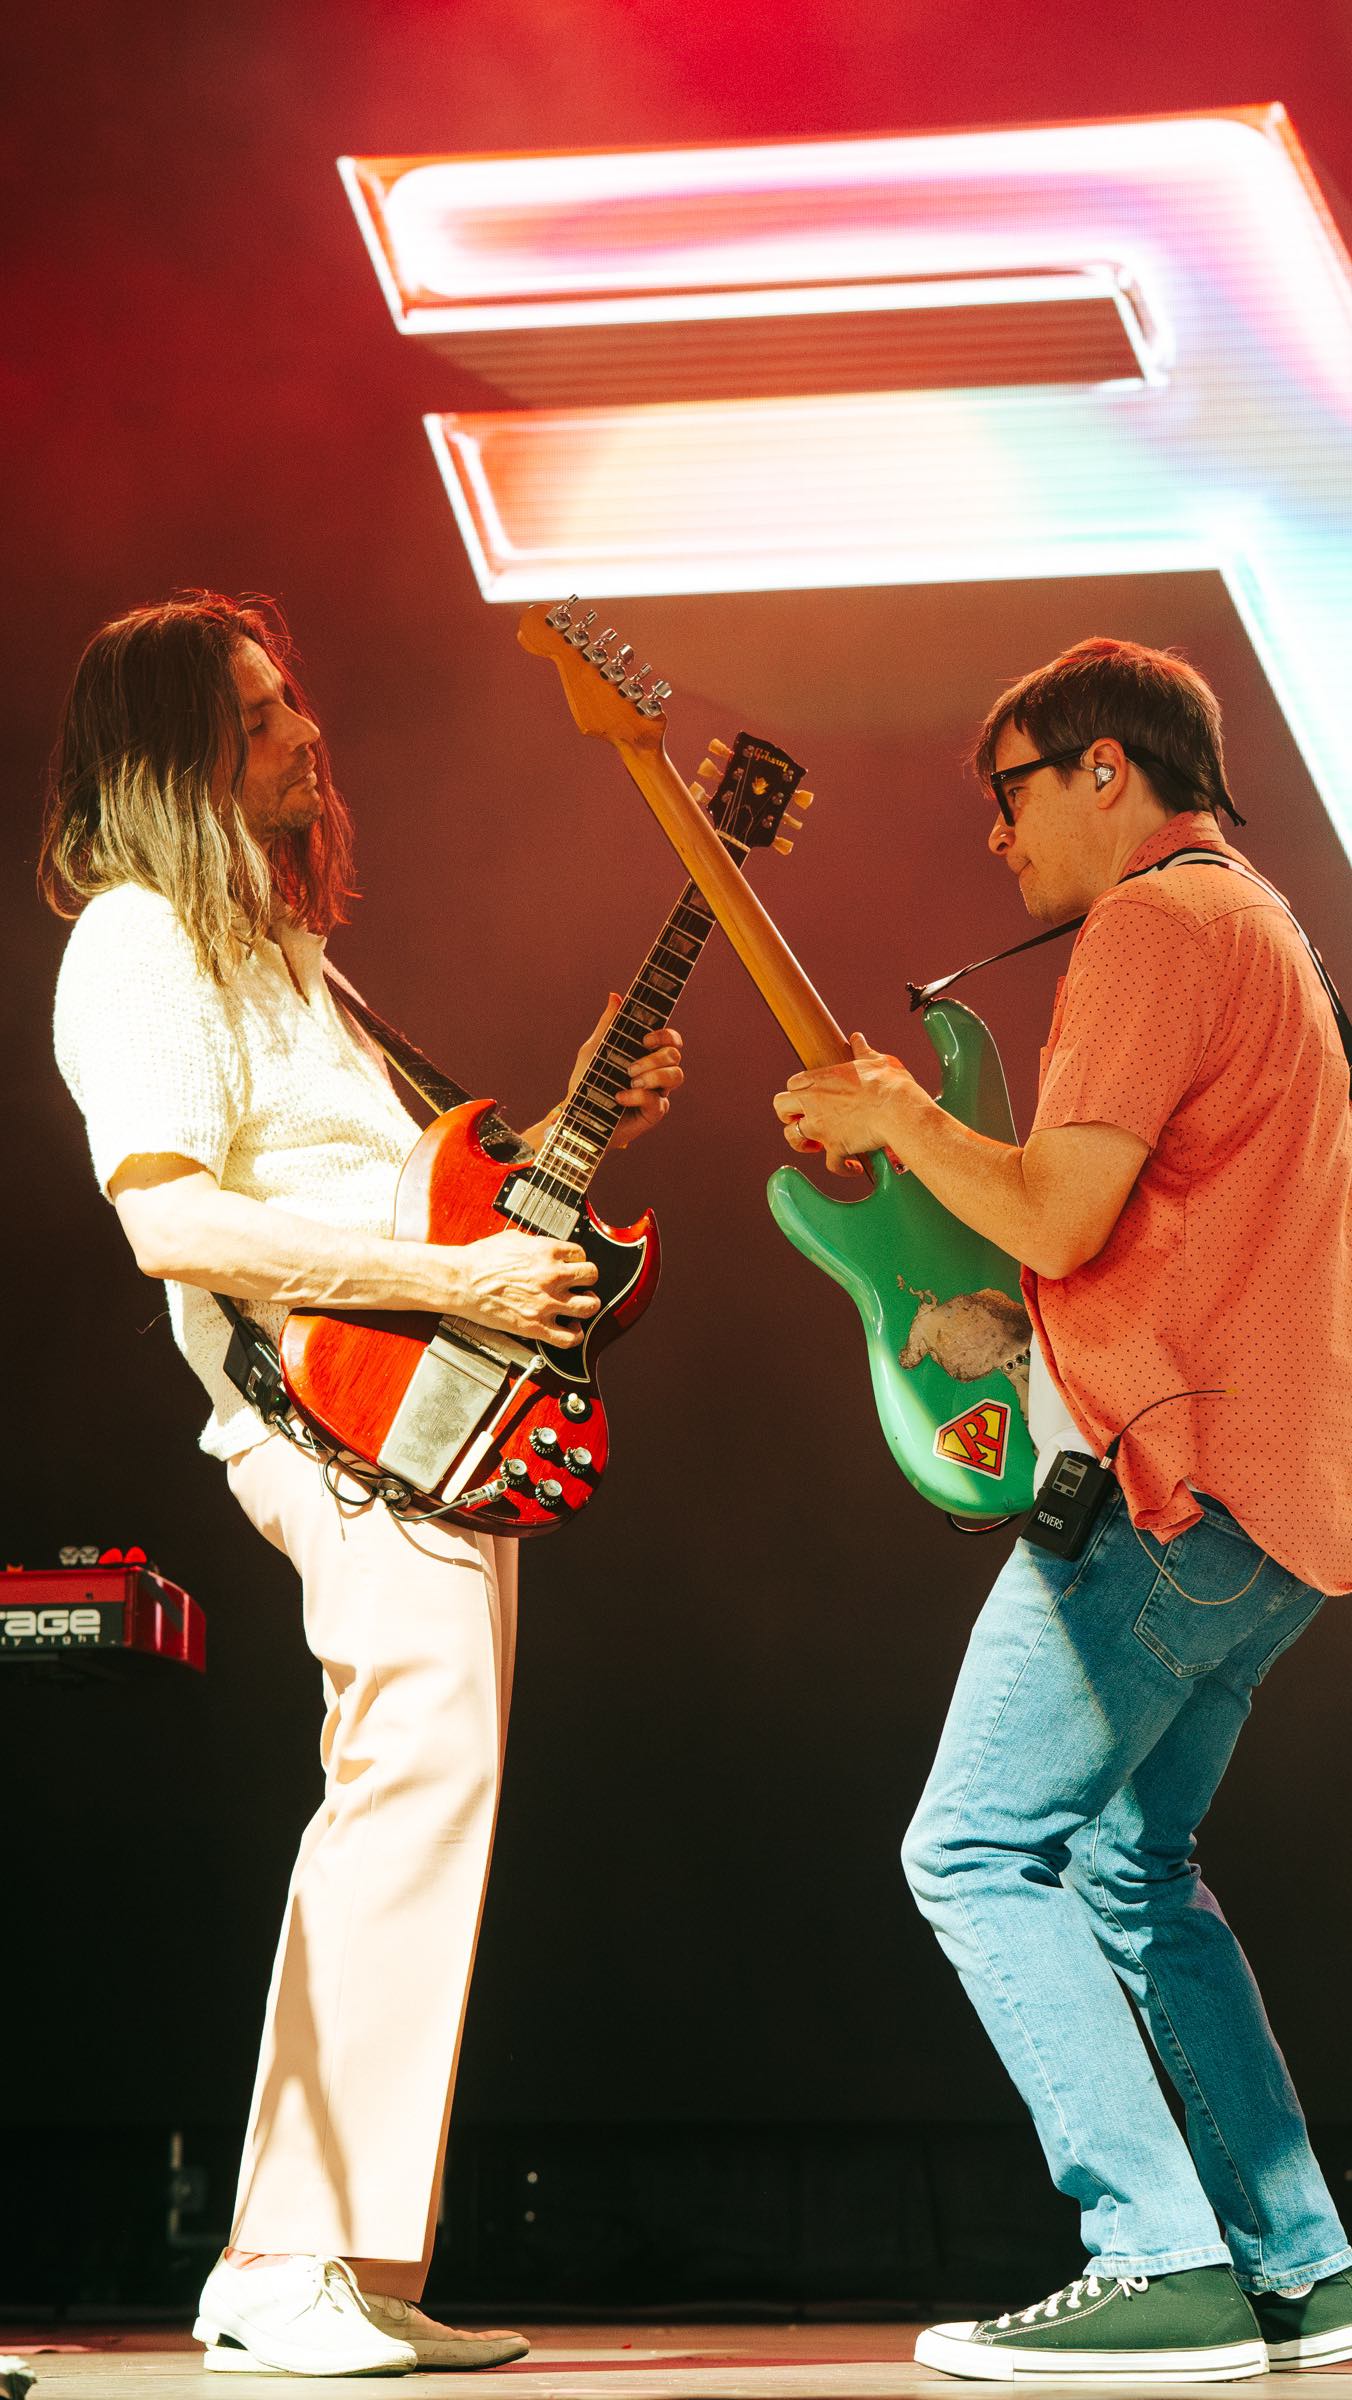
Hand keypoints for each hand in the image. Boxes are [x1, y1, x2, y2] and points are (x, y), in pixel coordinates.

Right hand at [454, 1229, 600, 1347]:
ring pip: (589, 1306)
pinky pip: (569, 1337)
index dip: (577, 1260)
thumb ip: (536, 1244)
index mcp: (546, 1251)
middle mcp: (552, 1276)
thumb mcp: (513, 1238)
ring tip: (582, 1304)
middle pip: (591, 1276)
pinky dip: (576, 1334)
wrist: (461, 1281)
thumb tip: (545, 1248)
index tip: (572, 1265)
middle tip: (582, 1282)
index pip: (580, 1254)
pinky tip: (572, 1329)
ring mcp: (546, 1302)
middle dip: (588, 1279)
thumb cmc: (479, 1260)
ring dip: (589, 1304)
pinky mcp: (536, 1326)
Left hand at [570, 993, 684, 1149]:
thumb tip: (615, 996)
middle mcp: (656, 1072)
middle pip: (675, 1056)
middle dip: (653, 1059)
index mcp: (646, 1054)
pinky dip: (638, 1096)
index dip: (667, 1035)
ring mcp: (657, 1093)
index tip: (645, 1039)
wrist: (576, 1116)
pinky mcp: (653, 1113)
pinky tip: (620, 1097)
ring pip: (677, 1076)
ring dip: (653, 1075)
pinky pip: (658, 1101)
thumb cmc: (586, 1083)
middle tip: (629, 1068)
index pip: (671, 1040)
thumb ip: (607, 1024)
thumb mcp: (593, 1050)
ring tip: (630, 1080)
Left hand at [772, 1033, 922, 1176]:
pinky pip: (831, 1164)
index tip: (809, 1098)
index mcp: (819, 1079)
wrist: (899, 1110)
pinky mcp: (835, 1147)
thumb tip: (858, 1040)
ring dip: (804, 1143)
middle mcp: (813, 1103)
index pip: (791, 1084)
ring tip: (818, 1146)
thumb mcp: (876, 1060)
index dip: (798, 1092)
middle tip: (805, 1119)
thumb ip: (862, 1051)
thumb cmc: (889, 1084)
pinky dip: (841, 1167)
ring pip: (793, 1138)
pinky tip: (853, 1166)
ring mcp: (821, 1126)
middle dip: (789, 1116)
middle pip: (780, 1108)